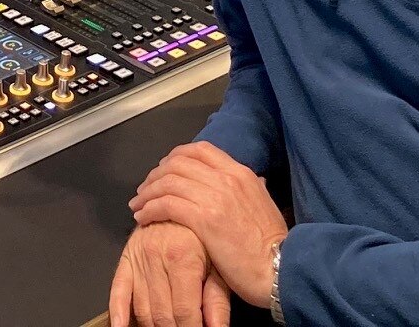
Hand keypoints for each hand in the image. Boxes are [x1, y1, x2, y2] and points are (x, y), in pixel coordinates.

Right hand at [108, 222, 233, 326]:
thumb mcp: (219, 263)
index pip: (185, 313)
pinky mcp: (127, 258)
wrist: (183, 199)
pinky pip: (117, 290)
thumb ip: (218, 300)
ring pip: (142, 308)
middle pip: (162, 314)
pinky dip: (117, 312)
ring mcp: (139, 259)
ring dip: (153, 325)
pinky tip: (121, 326)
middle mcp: (157, 258)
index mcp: (182, 258)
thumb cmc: (204, 234)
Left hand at [129, 143, 288, 307]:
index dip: (175, 157)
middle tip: (144, 189)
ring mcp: (214, 197)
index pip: (199, 150)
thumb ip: (252, 188)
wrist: (280, 268)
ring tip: (138, 205)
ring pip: (168, 182)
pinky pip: (166, 205)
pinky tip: (143, 217)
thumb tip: (253, 180)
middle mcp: (226, 178)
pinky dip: (150, 208)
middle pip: (178, 163)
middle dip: (155, 174)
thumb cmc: (272, 244)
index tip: (163, 170)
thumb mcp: (264, 203)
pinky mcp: (204, 220)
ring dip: (147, 193)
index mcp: (240, 172)